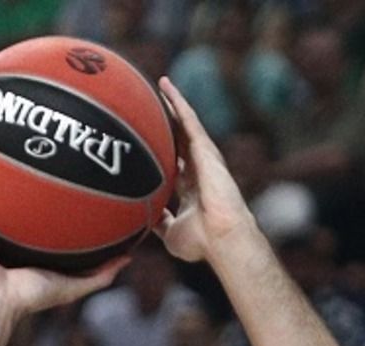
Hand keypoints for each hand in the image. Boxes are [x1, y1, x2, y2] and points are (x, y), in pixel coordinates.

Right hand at [0, 169, 125, 318]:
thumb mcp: (74, 284)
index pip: (30, 220)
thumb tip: (130, 257)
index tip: (53, 176)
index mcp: (21, 248)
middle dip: (7, 183)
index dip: (39, 200)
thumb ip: (102, 273)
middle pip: (2, 205)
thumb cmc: (31, 297)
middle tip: (21, 151)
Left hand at [153, 78, 257, 262]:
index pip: (176, 164)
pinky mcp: (206, 148)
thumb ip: (159, 223)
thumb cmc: (200, 242)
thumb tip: (144, 219)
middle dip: (170, 122)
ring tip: (161, 85)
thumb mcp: (170, 233)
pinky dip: (177, 102)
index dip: (165, 153)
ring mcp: (204, 157)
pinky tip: (166, 86)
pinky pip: (189, 119)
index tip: (153, 142)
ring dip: (173, 104)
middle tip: (155, 105)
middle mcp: (199, 170)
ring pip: (185, 124)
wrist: (220, 237)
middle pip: (181, 139)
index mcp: (191, 189)